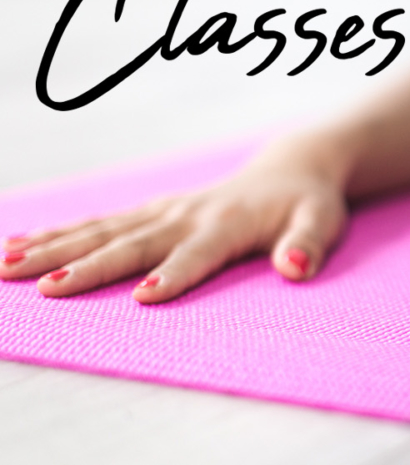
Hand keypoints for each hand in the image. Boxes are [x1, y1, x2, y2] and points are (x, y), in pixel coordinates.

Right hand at [0, 144, 347, 302]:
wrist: (293, 168)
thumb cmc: (309, 204)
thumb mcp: (323, 223)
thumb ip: (309, 245)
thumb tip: (296, 267)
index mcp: (228, 223)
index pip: (198, 253)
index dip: (174, 274)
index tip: (142, 296)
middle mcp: (188, 214)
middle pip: (132, 242)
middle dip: (88, 265)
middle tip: (45, 288)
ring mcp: (165, 210)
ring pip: (103, 229)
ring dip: (55, 246)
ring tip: (7, 264)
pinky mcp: (153, 210)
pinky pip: (100, 221)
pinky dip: (60, 232)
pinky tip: (20, 245)